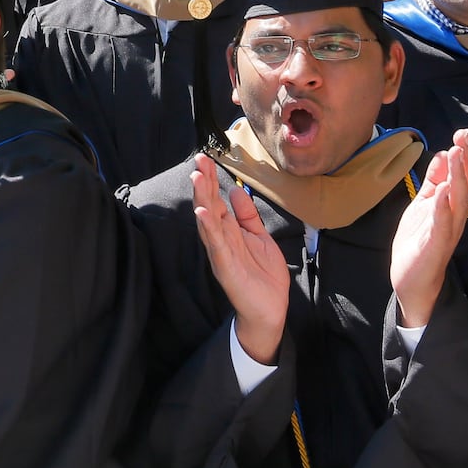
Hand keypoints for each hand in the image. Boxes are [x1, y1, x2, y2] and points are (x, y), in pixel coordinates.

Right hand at [191, 154, 287, 364]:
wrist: (270, 309)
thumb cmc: (264, 276)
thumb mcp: (260, 238)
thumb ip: (248, 216)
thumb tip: (237, 192)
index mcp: (230, 231)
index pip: (217, 200)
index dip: (211, 180)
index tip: (206, 158)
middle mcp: (221, 239)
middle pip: (209, 206)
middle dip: (204, 183)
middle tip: (199, 160)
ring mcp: (221, 252)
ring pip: (209, 221)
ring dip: (201, 200)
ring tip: (197, 179)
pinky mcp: (225, 267)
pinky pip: (216, 245)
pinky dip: (208, 229)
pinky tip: (203, 214)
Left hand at [389, 129, 467, 327]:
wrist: (411, 279)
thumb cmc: (419, 239)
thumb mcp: (425, 203)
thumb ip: (434, 181)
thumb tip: (444, 153)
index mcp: (455, 204)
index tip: (464, 133)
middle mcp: (457, 215)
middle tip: (464, 136)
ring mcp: (448, 230)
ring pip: (459, 200)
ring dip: (458, 176)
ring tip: (455, 152)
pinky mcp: (436, 245)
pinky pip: (442, 225)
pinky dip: (443, 208)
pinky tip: (441, 192)